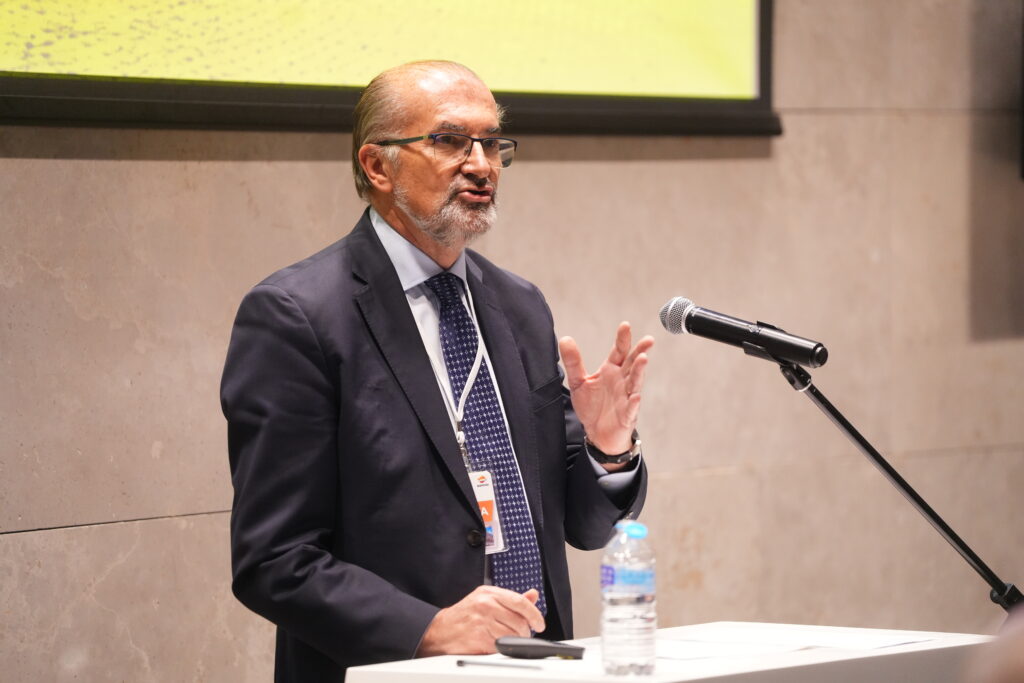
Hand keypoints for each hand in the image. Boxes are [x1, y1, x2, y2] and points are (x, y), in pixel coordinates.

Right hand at [416, 586, 544, 655]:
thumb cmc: (464, 616)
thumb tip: (533, 595)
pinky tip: (496, 645)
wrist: (439, 631)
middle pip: (520, 621)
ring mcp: (483, 621)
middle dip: (525, 632)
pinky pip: (502, 646)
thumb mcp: (486, 599)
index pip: (520, 601)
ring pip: (513, 635)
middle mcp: (486, 604)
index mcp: (489, 592)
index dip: (534, 614)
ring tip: (507, 640)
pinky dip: (503, 648)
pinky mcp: (480, 638)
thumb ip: (511, 599)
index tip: (540, 623)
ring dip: (515, 641)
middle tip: (521, 634)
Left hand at [559, 322, 653, 462]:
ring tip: (644, 358)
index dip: (622, 339)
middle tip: (648, 340)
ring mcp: (626, 397)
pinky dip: (633, 402)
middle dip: (640, 351)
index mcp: (611, 370)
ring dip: (640, 371)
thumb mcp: (578, 382)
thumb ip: (573, 362)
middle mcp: (621, 381)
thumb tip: (565, 338)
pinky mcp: (627, 415)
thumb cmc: (592, 406)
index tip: (625, 325)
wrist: (597, 433)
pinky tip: (635, 396)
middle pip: (633, 363)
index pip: (619, 351)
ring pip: (635, 382)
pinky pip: (631, 408)